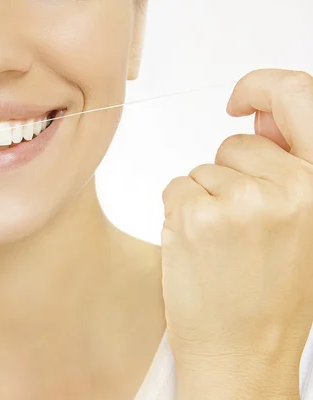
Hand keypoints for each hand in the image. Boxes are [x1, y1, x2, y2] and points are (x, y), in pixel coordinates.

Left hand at [161, 69, 312, 398]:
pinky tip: (198, 248)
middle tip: (238, 226)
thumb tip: (259, 120)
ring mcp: (241, 201)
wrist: (242, 351)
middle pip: (235, 144)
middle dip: (228, 175)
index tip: (242, 98)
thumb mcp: (304, 226)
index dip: (265, 86)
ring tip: (221, 244)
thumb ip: (286, 168)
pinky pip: (176, 188)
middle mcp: (291, 187)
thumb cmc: (273, 295)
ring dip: (202, 199)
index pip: (300, 96)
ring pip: (201, 170)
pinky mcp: (196, 215)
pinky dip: (178, 211)